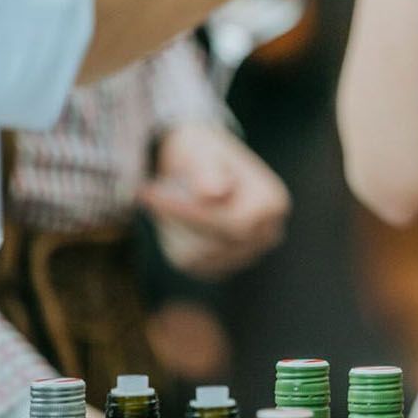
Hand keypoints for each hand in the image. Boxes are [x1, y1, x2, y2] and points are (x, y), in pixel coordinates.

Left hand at [140, 123, 290, 280]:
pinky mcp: (227, 265)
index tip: (146, 192)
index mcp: (272, 203)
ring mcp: (250, 253)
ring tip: (168, 202)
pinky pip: (192, 266)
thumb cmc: (202, 152)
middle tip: (148, 191)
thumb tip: (214, 195)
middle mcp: (268, 232)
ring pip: (199, 257)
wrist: (201, 164)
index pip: (231, 223)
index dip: (187, 212)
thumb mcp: (202, 151)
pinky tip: (175, 219)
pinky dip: (176, 243)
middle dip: (179, 219)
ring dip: (175, 230)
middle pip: (215, 244)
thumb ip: (208, 171)